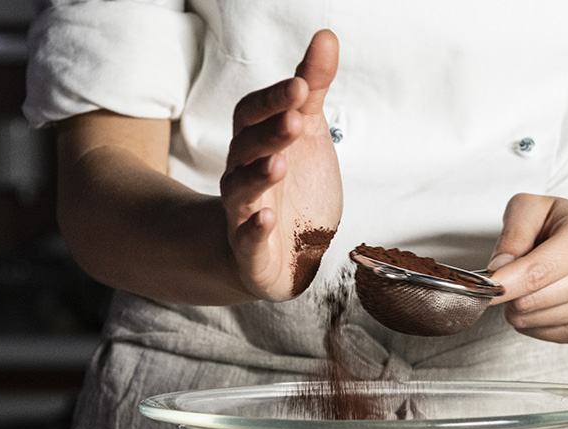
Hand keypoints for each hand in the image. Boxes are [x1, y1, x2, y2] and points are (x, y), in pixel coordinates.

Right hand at [221, 29, 343, 300]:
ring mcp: (245, 213)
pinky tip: (268, 219)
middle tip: (296, 119)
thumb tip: (325, 36)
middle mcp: (244, 174)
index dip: (274, 99)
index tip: (301, 85)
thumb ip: (314, 88)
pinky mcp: (252, 250)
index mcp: (256, 143)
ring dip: (258, 176)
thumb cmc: (296, 188)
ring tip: (279, 164)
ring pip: (242, 191)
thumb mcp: (310, 134)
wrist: (286, 253)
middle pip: (246, 148)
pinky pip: (247, 239)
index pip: (253, 113)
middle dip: (270, 133)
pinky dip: (255, 229)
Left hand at [487, 193, 567, 343]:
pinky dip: (533, 320)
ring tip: (534, 284)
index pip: (537, 272)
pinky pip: (542, 334)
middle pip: (530, 301)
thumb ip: (513, 232)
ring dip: (520, 307)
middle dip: (510, 291)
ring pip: (531, 321)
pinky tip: (545, 299)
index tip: (484, 286)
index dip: (504, 283)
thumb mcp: (533, 208)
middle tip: (515, 274)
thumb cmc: (565, 225)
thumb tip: (499, 267)